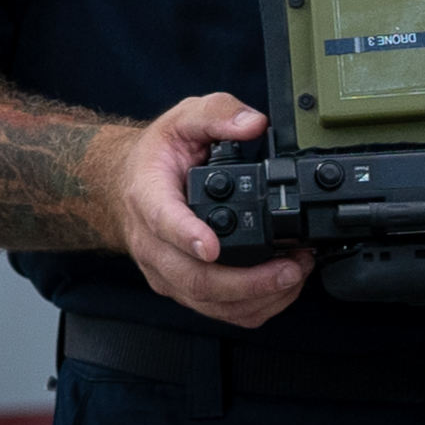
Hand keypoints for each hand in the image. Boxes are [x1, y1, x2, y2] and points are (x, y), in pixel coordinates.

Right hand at [98, 92, 312, 329]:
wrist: (130, 183)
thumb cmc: (158, 155)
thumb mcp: (184, 117)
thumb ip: (218, 113)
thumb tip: (253, 123)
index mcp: (148, 196)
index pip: (163, 221)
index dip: (188, 236)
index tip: (212, 246)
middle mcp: (153, 243)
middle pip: (193, 278)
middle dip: (246, 281)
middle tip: (288, 268)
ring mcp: (166, 271)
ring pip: (207, 302)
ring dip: (256, 297)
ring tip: (294, 275)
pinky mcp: (181, 288)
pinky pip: (215, 311)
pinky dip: (252, 307)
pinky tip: (279, 288)